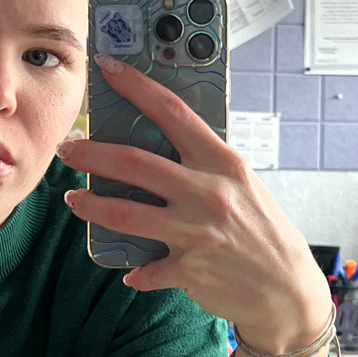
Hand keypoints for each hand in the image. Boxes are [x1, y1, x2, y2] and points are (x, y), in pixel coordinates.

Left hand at [62, 57, 334, 356]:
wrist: (288, 288)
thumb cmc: (264, 230)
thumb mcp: (242, 184)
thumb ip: (205, 164)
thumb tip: (160, 142)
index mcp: (223, 163)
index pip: (173, 112)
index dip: (136, 87)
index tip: (107, 68)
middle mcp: (209, 193)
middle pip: (134, 163)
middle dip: (92, 154)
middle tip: (68, 149)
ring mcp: (197, 232)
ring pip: (125, 214)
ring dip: (91, 206)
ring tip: (73, 199)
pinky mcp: (189, 269)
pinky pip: (145, 269)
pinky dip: (135, 270)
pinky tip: (131, 269)